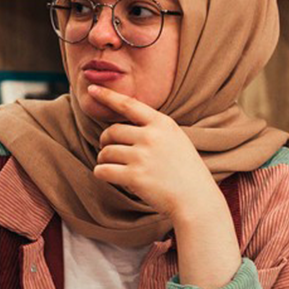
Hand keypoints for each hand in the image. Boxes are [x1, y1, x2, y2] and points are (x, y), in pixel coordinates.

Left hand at [88, 84, 219, 220]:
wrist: (197, 200)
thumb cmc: (184, 171)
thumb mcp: (175, 139)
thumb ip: (152, 129)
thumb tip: (118, 127)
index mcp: (163, 124)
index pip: (129, 104)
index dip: (107, 96)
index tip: (92, 88)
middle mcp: (152, 136)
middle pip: (111, 132)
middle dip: (106, 142)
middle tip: (111, 152)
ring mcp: (143, 156)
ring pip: (105, 152)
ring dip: (104, 160)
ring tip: (117, 168)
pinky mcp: (134, 176)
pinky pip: (102, 170)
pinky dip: (101, 174)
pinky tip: (112, 178)